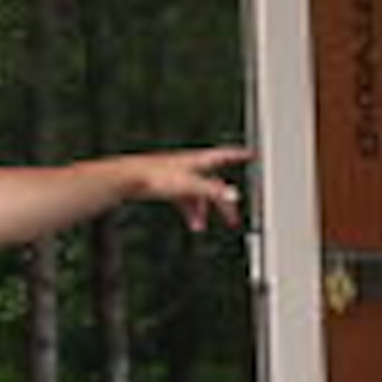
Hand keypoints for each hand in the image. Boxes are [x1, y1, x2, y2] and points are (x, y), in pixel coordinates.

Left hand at [129, 146, 250, 231]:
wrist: (129, 178)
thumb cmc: (154, 176)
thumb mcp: (190, 185)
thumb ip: (213, 191)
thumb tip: (233, 196)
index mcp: (198, 161)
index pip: (226, 155)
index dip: (240, 155)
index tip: (252, 155)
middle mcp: (190, 167)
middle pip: (214, 183)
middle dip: (223, 201)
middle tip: (233, 216)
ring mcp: (178, 176)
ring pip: (199, 195)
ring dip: (203, 211)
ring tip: (203, 226)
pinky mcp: (167, 186)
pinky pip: (186, 200)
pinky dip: (190, 212)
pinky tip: (191, 223)